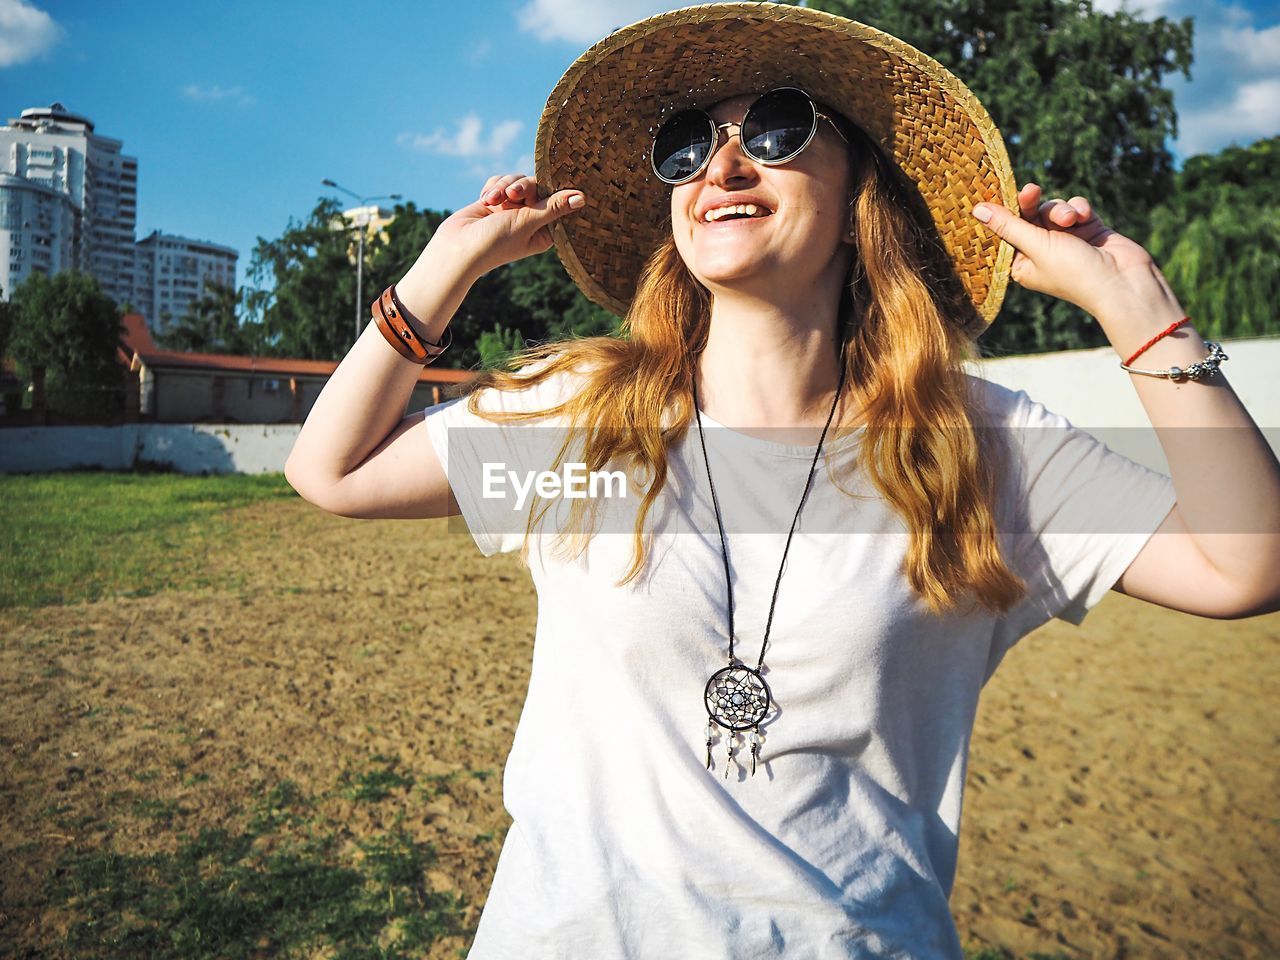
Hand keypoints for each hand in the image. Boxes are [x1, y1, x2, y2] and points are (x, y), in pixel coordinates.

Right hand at [429, 173, 584, 278]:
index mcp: (545, 230)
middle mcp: (530, 219)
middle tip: (511, 195)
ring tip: (491, 200)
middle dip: (521, 186)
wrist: (457, 247)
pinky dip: (492, 188)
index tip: (549, 181)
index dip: (552, 189)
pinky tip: (485, 200)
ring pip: (517, 180)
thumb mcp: (527, 222)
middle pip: (536, 185)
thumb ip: (553, 207)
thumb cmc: (495, 242)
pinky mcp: (496, 201)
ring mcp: (512, 210)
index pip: (557, 200)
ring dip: (503, 187)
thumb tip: (583, 198)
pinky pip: (500, 181)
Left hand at [973, 183, 1168, 319]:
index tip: (999, 192)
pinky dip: (1079, 208)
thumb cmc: (1074, 272)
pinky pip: (1075, 207)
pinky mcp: (1087, 228)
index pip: (1005, 231)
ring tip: (1071, 220)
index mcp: (1021, 263)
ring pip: (1052, 208)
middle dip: (1032, 204)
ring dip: (1060, 210)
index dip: (1003, 212)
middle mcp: (1041, 251)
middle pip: (1028, 215)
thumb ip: (1009, 225)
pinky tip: (1085, 217)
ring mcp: (1065, 239)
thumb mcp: (1036, 246)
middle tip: (1031, 191)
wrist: (1124, 282)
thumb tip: (977, 210)